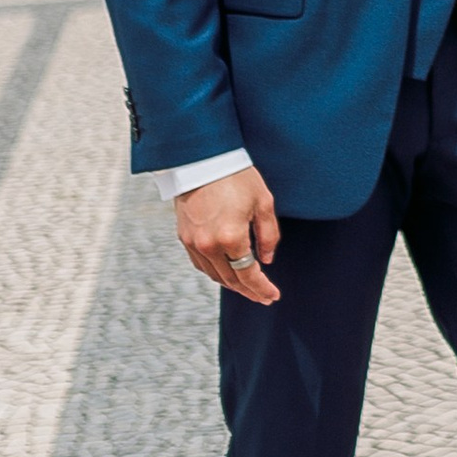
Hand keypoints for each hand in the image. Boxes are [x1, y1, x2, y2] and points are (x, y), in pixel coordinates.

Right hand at [176, 165, 281, 304]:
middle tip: (263, 297)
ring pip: (213, 275)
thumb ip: (268, 235)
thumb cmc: (237, 177)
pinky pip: (200, 264)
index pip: (249, 274)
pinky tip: (225, 272)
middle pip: (231, 279)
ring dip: (231, 284)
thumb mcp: (263, 203)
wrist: (203, 159)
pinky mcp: (183, 236)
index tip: (273, 296)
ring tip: (247, 287)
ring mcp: (193, 242)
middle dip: (249, 291)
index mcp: (232, 237)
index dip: (262, 289)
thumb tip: (266, 260)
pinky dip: (214, 272)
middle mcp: (210, 245)